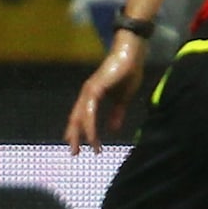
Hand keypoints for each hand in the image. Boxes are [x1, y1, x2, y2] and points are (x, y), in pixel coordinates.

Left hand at [64, 40, 146, 154]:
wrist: (133, 55)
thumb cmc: (128, 73)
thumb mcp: (123, 99)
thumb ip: (117, 113)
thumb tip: (113, 129)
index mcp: (92, 95)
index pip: (81, 116)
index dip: (79, 130)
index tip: (79, 146)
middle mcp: (87, 94)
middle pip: (76, 118)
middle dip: (74, 136)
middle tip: (74, 153)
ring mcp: (89, 91)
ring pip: (80, 117)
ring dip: (82, 134)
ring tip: (85, 149)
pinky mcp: (95, 89)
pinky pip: (89, 112)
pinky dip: (90, 126)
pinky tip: (92, 137)